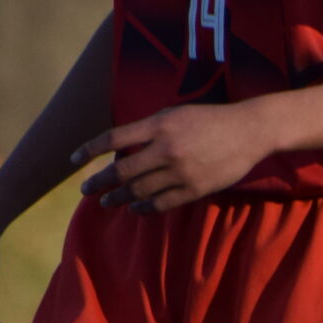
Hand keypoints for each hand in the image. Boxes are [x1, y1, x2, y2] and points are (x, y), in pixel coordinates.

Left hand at [78, 103, 276, 212]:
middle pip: (121, 170)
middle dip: (99, 182)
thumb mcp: (176, 113)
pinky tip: (135, 209)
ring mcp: (181, 172)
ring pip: (139, 190)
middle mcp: (166, 149)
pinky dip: (144, 208)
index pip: (113, 139)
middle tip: (86, 190)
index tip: (73, 160)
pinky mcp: (195, 189)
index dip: (89, 150)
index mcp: (159, 125)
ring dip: (118, 198)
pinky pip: (162, 203)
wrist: (249, 131)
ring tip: (106, 202)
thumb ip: (149, 129)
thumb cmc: (210, 119)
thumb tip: (122, 148)